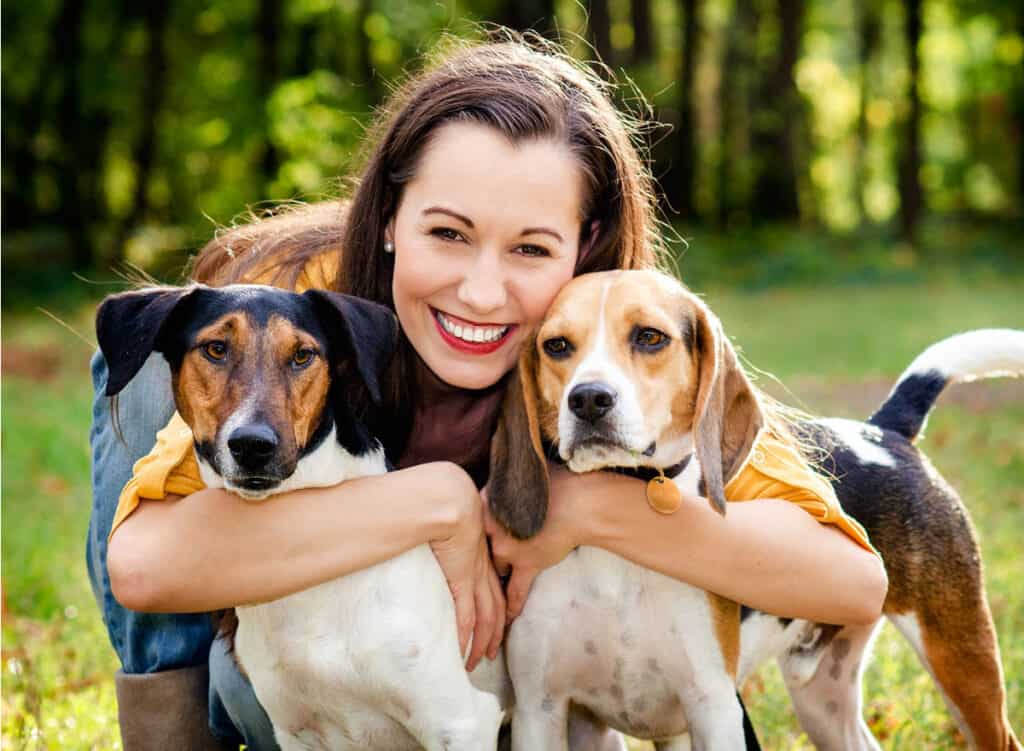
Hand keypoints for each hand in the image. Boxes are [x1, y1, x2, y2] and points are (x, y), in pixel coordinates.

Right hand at [427, 464, 505, 670]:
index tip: (494, 626)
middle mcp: (483, 569)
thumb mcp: (454, 519)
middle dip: (494, 634)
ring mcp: (474, 576)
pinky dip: (464, 635)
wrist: (450, 498)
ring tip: (474, 661)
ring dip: (480, 642)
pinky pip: (466, 615)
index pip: (495, 590)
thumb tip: (436, 534)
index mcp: (482, 556)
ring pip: (485, 618)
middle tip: (489, 654)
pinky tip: (460, 649)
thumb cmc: (447, 502)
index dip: (497, 610)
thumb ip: (449, 531)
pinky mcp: (461, 580)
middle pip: (496, 609)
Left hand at [483, 463, 585, 622]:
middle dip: (481, 554)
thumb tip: (500, 485)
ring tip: (489, 594)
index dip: (476, 530)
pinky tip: (507, 619)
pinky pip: (515, 590)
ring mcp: (507, 547)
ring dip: (497, 576)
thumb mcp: (522, 479)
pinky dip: (512, 605)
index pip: (473, 520)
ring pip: (495, 568)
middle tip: (481, 560)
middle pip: (480, 546)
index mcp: (488, 501)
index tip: (470, 537)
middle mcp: (492, 525)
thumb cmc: (556, 484)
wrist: (579, 501)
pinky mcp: (526, 563)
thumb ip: (506, 487)